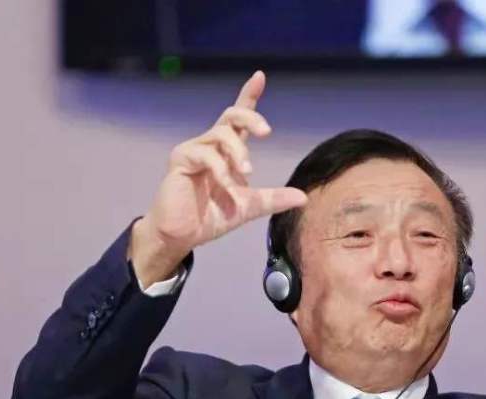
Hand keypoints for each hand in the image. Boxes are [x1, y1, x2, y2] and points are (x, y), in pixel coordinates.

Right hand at [130, 71, 307, 286]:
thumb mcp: (248, 207)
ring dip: (238, 152)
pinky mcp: (181, 160)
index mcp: (226, 151)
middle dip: (250, 118)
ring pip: (221, 134)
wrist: (181, 236)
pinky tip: (226, 185)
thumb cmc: (210, 217)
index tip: (259, 76)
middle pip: (231, 115)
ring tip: (246, 172)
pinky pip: (206, 155)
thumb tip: (304, 197)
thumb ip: (273, 199)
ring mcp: (194, 150)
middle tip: (266, 132)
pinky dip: (221, 169)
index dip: (248, 96)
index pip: (239, 119)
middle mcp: (210, 145)